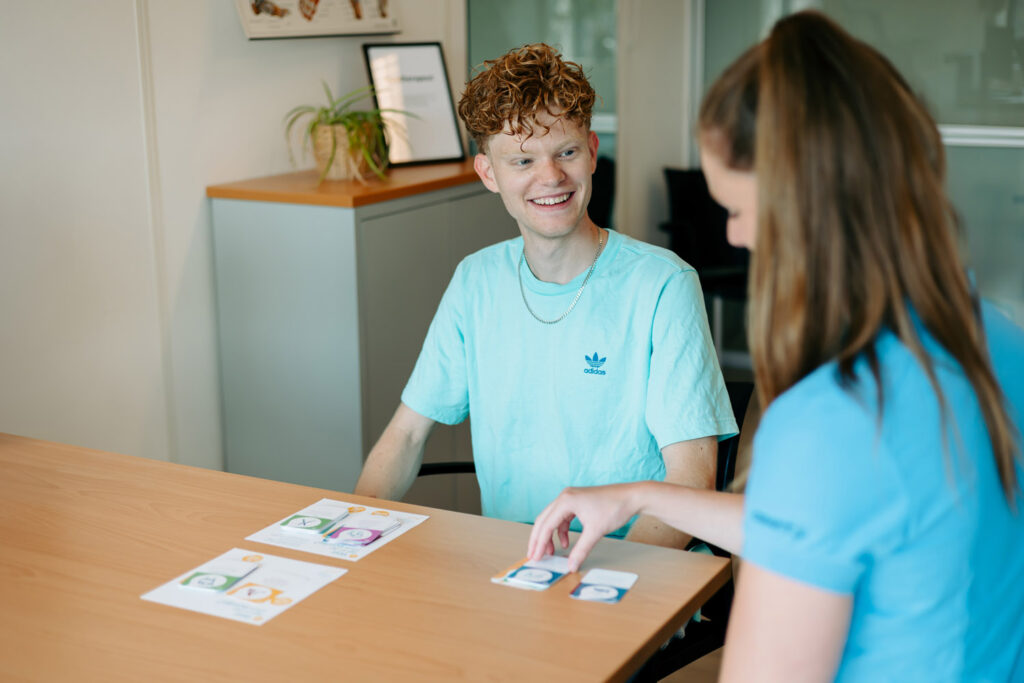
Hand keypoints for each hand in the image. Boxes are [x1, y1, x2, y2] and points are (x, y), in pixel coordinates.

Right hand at [527, 484, 641, 572]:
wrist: (631, 497)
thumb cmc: (614, 508)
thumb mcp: (595, 532)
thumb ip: (581, 550)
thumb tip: (571, 566)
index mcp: (566, 501)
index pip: (546, 524)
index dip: (539, 543)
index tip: (535, 557)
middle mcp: (565, 496)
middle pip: (544, 520)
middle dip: (539, 539)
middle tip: (534, 555)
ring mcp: (571, 497)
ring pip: (552, 519)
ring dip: (550, 535)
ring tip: (551, 552)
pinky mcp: (577, 501)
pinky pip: (563, 517)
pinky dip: (561, 530)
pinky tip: (566, 543)